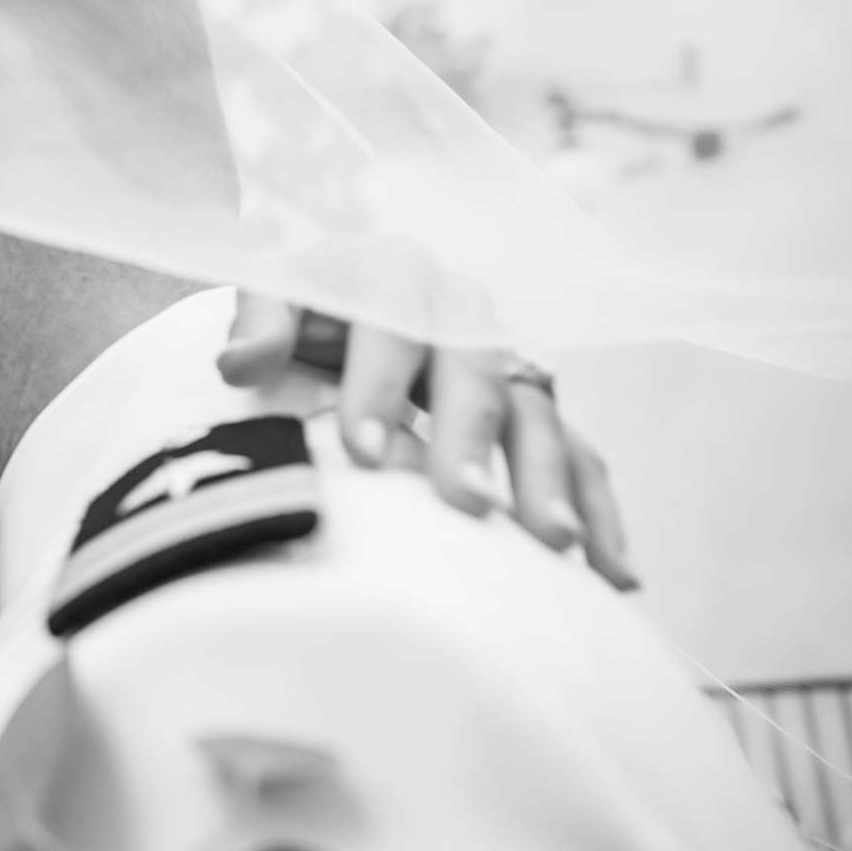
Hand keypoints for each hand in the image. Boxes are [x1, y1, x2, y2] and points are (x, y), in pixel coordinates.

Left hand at [216, 293, 636, 590]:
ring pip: (538, 415)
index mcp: (392, 276)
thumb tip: (238, 363)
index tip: (365, 455)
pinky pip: (580, 453)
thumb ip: (259, 323)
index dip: (378, 388)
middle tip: (467, 506)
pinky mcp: (534, 407)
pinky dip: (597, 509)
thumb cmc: (299, 309)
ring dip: (550, 479)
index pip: (388, 329)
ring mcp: (505, 360)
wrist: (340, 297)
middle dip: (471, 441)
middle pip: (474, 374)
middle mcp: (461, 311)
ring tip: (555, 546)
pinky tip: (614, 574)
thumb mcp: (273, 296)